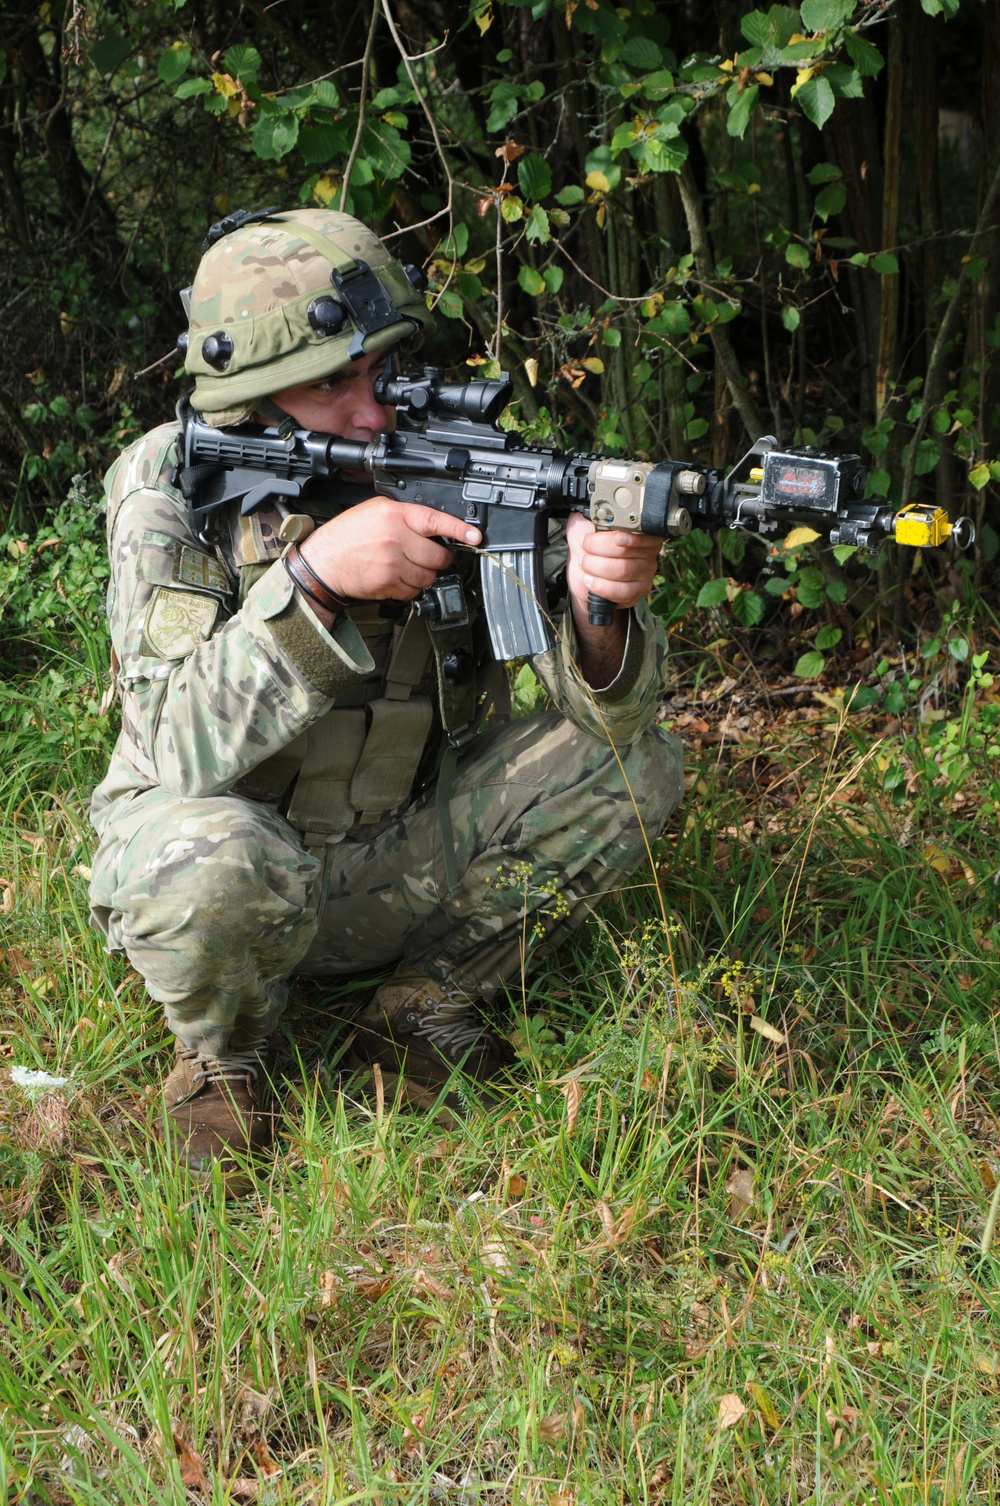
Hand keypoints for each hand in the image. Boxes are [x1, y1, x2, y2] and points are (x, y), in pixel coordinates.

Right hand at [299, 499, 480, 601]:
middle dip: (438, 558)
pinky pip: (413, 591)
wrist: (323, 562)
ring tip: (407, 566)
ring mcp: (392, 564)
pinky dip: (410, 587)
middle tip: (429, 555)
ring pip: (428, 576)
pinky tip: (396, 577)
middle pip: (438, 556)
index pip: (435, 521)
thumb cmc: (347, 536)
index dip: (459, 530)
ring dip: (424, 574)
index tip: (475, 536)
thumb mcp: (374, 511)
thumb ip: (404, 515)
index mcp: (393, 515)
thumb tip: (434, 526)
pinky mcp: (387, 584)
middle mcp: (395, 538)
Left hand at [564, 511, 660, 617]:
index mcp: (641, 532)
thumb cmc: (589, 550)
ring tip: (585, 563)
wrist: (583, 576)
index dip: (630, 537)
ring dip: (597, 567)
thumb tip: (593, 509)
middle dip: (599, 549)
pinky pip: (622, 591)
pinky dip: (602, 586)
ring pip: (623, 570)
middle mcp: (648, 552)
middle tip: (585, 547)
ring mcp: (644, 574)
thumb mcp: (586, 525)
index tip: (616, 538)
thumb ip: (592, 515)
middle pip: (627, 551)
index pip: (642, 533)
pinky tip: (590, 580)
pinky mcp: (637, 592)